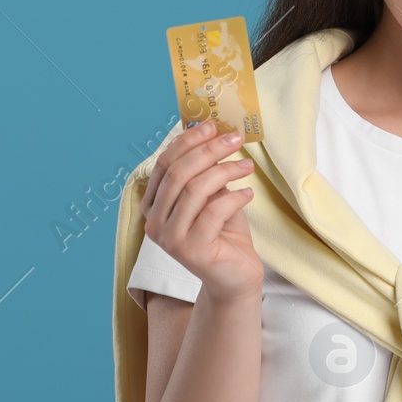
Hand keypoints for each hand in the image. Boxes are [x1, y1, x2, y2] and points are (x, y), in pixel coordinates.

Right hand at [140, 121, 262, 300]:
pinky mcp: (191, 250)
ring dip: (225, 171)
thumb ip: (203, 171)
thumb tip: (211, 132)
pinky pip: (214, 212)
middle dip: (208, 150)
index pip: (164, 164)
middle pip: (178, 174)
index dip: (187, 141)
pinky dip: (234, 197)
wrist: (234, 276)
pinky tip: (248, 194)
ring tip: (247, 166)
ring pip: (195, 190)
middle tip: (234, 139)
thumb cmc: (222, 233)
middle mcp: (154, 222)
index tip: (212, 125)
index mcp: (152, 205)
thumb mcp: (210, 196)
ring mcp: (170, 238)